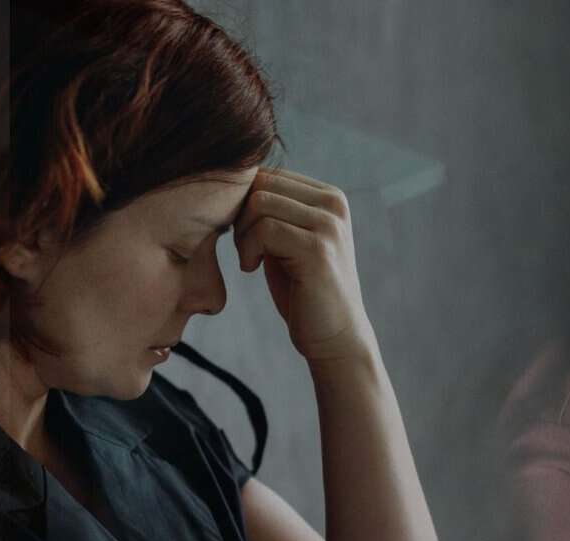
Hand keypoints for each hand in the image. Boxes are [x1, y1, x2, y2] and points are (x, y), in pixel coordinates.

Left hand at [233, 167, 376, 363]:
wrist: (335, 336)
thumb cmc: (305, 291)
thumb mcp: (289, 240)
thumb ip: (273, 210)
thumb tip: (234, 180)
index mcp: (329, 196)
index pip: (269, 174)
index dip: (244, 202)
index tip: (244, 236)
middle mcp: (333, 204)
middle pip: (262, 184)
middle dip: (240, 216)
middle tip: (244, 250)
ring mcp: (328, 225)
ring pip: (259, 203)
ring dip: (242, 234)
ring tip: (249, 259)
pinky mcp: (317, 249)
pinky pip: (264, 230)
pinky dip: (248, 249)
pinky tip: (252, 269)